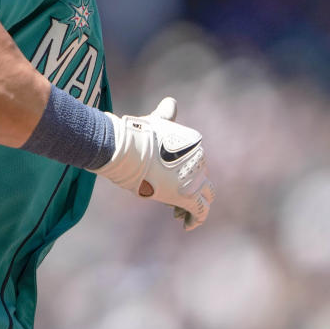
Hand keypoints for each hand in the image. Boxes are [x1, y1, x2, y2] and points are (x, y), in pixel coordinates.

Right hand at [97, 98, 214, 229]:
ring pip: (203, 197)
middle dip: (189, 189)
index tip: (170, 182)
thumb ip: (166, 115)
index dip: (183, 174)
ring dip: (192, 206)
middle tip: (172, 200)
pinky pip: (200, 211)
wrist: (126, 148)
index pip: (195, 163)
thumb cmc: (135, 134)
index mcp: (196, 142)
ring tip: (178, 214)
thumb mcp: (154, 121)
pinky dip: (196, 219)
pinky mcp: (188, 195)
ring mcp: (195, 177)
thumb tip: (171, 102)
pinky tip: (188, 225)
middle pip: (200, 180)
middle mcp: (200, 159)